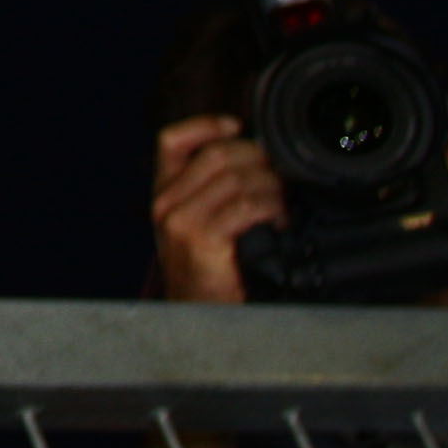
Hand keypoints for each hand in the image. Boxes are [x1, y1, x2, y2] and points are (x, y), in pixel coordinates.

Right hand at [149, 114, 284, 304]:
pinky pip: (244, 206)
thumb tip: (256, 163)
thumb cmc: (207, 276)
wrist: (197, 322)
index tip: (237, 125)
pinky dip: (269, 208)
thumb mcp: (199, 227)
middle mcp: (165, 202)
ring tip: (284, 204)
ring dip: (270, 187)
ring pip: (234, 177)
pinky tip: (279, 221)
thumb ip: (212, 194)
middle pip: (216, 154)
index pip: (172, 141)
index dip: (206, 125)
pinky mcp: (200, 238)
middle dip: (257, 159)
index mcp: (163, 194)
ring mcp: (180, 219)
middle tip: (281, 177)